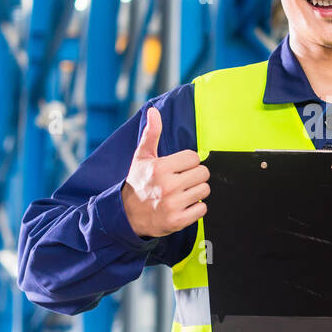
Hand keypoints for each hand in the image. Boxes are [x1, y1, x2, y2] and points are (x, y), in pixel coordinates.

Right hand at [120, 107, 209, 238]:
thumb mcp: (142, 157)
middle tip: (183, 181)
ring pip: (205, 190)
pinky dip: (196, 208)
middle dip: (195, 176)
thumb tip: (153, 111)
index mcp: (160, 168)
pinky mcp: (178, 220)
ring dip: (197, 191)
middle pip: (203, 173)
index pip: (194, 157)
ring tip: (183, 193)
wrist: (127, 215)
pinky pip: (203, 209)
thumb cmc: (138, 183)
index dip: (189, 162)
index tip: (179, 168)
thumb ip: (151, 134)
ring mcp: (173, 204)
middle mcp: (168, 186)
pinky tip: (184, 205)